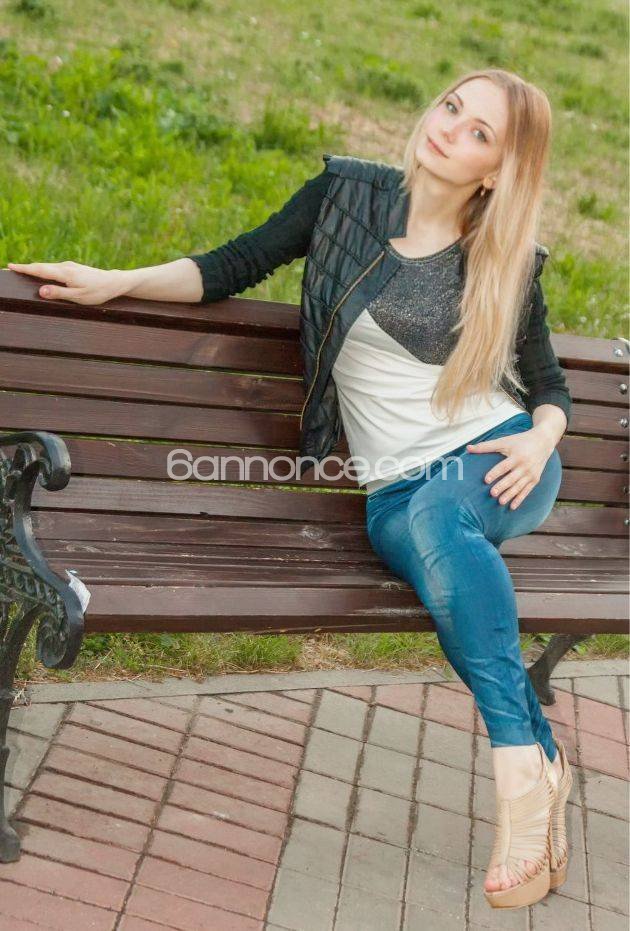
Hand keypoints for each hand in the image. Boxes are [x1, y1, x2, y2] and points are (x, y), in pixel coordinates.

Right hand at [6, 260, 126, 305]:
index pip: (39, 270)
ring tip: (22, 270)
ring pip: (48, 267)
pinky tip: (41, 272)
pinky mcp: (73, 268)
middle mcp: (65, 266)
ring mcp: (69, 266)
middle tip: (11, 268)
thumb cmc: (97, 292)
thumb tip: (40, 291)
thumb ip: (59, 294)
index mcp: (64, 273)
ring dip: (34, 268)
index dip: (24, 269)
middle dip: (26, 267)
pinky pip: (54, 268)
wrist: (114, 282)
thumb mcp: (78, 297)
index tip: (10, 266)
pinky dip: (44, 269)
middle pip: (41, 266)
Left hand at [466, 427, 555, 509]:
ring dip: (510, 495)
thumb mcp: (504, 441)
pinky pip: (527, 491)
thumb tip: (467, 448)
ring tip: (500, 502)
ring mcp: (531, 474)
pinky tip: (512, 507)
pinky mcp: (535, 479)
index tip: (486, 480)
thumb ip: (486, 446)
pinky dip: (520, 499)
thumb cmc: (520, 441)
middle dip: (502, 486)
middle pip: (512, 478)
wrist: (543, 442)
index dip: (495, 473)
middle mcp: (525, 466)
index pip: (504, 466)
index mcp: (517, 456)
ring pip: (519, 486)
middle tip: (492, 494)